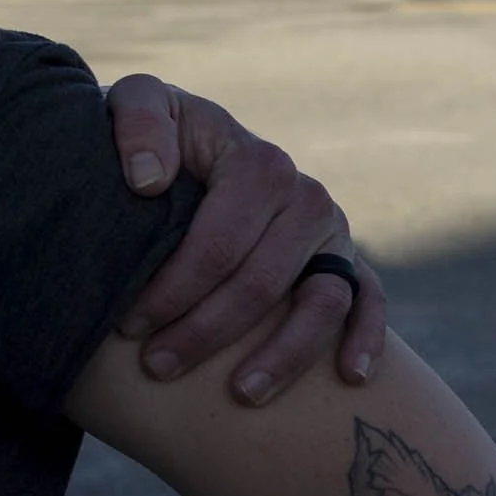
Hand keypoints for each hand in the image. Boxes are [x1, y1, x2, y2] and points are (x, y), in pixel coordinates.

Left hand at [103, 74, 386, 403]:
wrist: (186, 140)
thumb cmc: (157, 132)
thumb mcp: (137, 102)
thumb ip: (139, 125)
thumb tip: (150, 181)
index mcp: (258, 163)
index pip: (217, 244)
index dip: (172, 290)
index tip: (128, 324)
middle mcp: (305, 196)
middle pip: (260, 283)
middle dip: (205, 332)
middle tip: (157, 366)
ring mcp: (331, 232)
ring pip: (320, 305)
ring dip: (283, 356)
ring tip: (240, 394)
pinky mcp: (344, 259)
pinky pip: (368, 302)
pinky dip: (365, 338)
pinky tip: (348, 377)